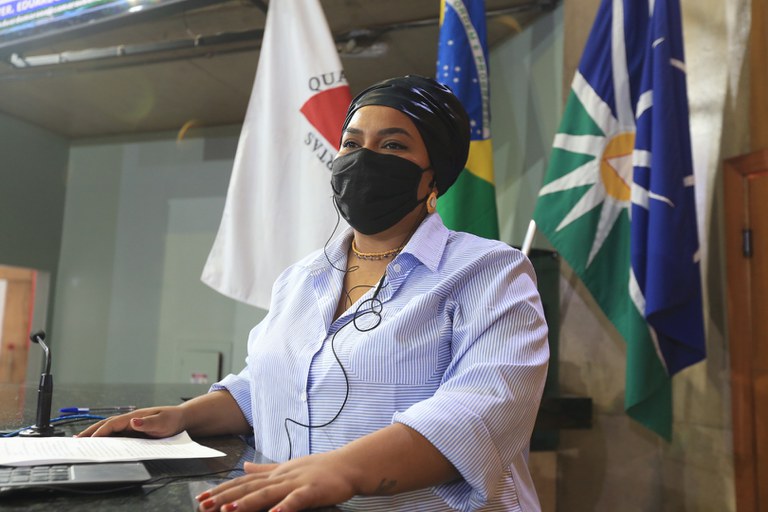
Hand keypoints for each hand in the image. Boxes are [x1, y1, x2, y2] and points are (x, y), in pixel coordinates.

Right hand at [76, 406, 184, 437]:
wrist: (181, 419)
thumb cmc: (173, 419)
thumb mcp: (163, 422)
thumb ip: (149, 423)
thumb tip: (133, 422)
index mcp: (135, 416)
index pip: (113, 424)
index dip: (101, 431)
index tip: (90, 440)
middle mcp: (131, 420)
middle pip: (107, 425)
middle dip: (91, 432)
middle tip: (76, 440)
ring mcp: (131, 425)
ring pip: (110, 429)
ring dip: (96, 435)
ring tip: (81, 441)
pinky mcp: (134, 431)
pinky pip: (117, 434)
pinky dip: (106, 438)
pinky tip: (99, 443)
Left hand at [195, 452, 355, 511]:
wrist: (348, 465)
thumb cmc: (319, 469)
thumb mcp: (288, 467)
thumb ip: (265, 470)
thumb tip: (244, 467)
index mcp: (275, 474)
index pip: (244, 482)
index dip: (222, 490)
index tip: (202, 498)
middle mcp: (281, 477)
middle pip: (249, 487)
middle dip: (225, 497)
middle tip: (204, 506)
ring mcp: (296, 482)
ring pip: (268, 493)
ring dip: (248, 501)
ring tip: (228, 511)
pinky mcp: (312, 490)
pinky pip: (296, 499)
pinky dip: (285, 506)